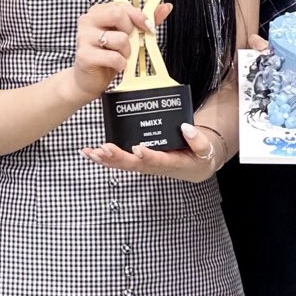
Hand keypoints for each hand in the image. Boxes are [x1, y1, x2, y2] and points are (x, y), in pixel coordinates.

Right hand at [70, 0, 153, 102]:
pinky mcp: (84, 55)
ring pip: (119, 38)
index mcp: (97, 12)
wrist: (89, 79)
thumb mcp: (127, 35)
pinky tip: (116, 66)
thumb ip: (144, 20)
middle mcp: (87, 21)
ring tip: (121, 56)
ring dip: (127, 51)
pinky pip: (114, 57)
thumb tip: (166, 7)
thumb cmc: (108, 55)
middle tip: (130, 44)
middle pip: (118, 15)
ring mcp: (83, 37)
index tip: (148, 28)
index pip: (122, 6)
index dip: (139, 17)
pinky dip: (121, 64)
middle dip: (131, 32)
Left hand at [83, 121, 225, 181]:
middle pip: (135, 165)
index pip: (159, 161)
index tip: (138, 149)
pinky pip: (120, 162)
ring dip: (106, 160)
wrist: (197, 165)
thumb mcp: (206, 149)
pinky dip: (104, 159)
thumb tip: (186, 128)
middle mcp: (155, 167)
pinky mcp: (139, 161)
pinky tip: (89, 153)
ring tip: (90, 153)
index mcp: (173, 163)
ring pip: (123, 165)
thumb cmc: (200, 154)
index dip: (148, 156)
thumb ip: (198, 140)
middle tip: (104, 148)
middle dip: (118, 157)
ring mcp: (145, 165)